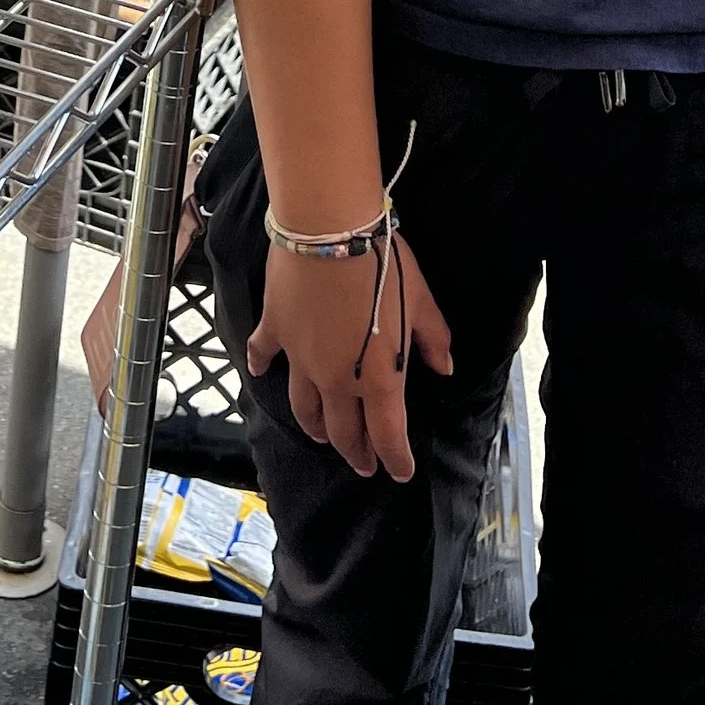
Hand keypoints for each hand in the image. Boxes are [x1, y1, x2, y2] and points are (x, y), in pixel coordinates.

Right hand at [246, 232, 453, 481]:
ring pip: (305, 408)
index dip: (395, 460)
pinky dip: (260, 366)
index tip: (399, 473)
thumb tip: (444, 368)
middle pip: (343, 432)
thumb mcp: (422, 301)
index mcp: (379, 378)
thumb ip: (433, 340)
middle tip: (362, 464)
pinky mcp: (275, 332)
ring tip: (321, 435)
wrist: (329, 231)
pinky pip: (264, 356)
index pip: (388, 436)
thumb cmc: (383, 265)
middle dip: (356, 453)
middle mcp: (337, 380)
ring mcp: (301, 359)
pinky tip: (259, 370)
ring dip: (315, 427)